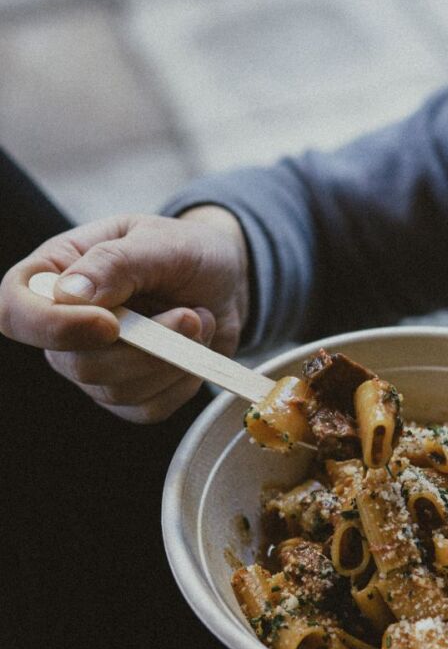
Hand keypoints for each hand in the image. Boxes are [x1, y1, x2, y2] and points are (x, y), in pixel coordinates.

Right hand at [0, 206, 248, 421]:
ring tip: (199, 320)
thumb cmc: (185, 251)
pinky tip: (196, 350)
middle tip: (190, 316)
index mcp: (54, 274)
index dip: (52, 328)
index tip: (110, 324)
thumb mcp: (158, 241)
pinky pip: (147, 408)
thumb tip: (71, 295)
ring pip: (116, 390)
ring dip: (172, 361)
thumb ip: (116, 262)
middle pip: (75, 364)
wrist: (225, 281)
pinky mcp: (128, 392)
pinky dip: (182, 383)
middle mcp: (64, 324)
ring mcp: (93, 363)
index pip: (16, 313)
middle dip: (142, 350)